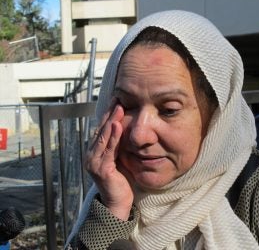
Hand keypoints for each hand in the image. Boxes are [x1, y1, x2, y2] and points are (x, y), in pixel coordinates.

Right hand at [85, 101, 132, 219]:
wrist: (117, 203)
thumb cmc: (120, 180)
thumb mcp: (119, 158)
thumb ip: (118, 145)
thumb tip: (124, 128)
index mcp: (95, 152)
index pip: (101, 129)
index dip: (108, 115)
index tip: (116, 100)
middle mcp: (91, 155)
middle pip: (101, 130)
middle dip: (109, 114)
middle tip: (117, 98)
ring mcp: (94, 162)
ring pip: (103, 137)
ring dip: (111, 121)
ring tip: (118, 107)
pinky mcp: (102, 169)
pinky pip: (109, 150)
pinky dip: (113, 137)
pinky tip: (117, 125)